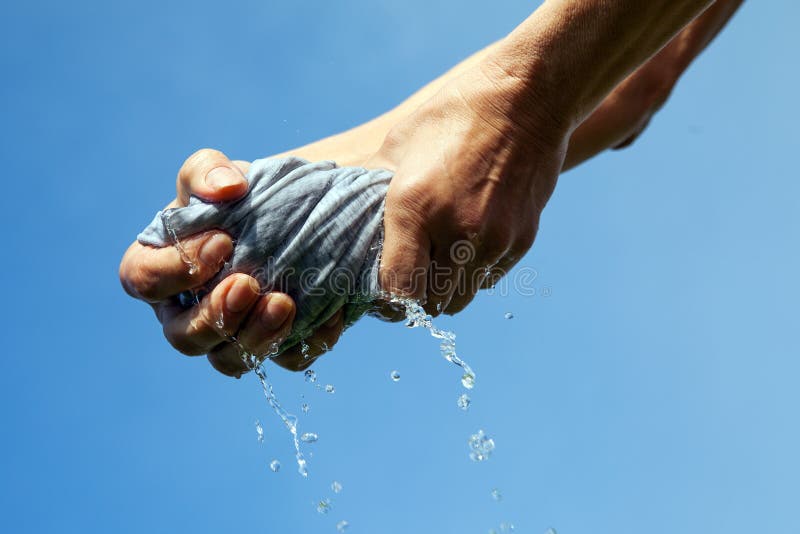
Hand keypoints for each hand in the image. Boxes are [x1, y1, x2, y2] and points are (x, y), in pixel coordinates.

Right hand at [119, 149, 344, 374]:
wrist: (296, 211)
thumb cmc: (241, 195)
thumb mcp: (219, 173)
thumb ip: (208, 171)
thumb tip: (227, 188)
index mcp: (161, 268)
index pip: (143, 280)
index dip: (174, 269)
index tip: (221, 241)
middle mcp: (188, 311)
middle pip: (183, 336)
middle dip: (215, 315)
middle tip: (248, 283)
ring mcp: (232, 335)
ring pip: (229, 361)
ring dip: (255, 338)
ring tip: (285, 303)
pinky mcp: (276, 345)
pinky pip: (287, 360)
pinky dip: (307, 342)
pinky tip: (328, 316)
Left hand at [367, 61, 567, 314]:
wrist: (527, 97)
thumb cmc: (454, 115)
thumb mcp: (399, 145)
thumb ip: (376, 192)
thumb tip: (353, 220)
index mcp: (415, 208)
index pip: (399, 292)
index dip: (388, 301)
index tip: (384, 290)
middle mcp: (457, 232)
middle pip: (432, 304)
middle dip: (416, 298)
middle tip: (409, 278)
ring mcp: (494, 240)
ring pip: (463, 298)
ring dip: (446, 288)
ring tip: (437, 261)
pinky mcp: (521, 240)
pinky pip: (489, 278)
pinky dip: (474, 272)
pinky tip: (466, 243)